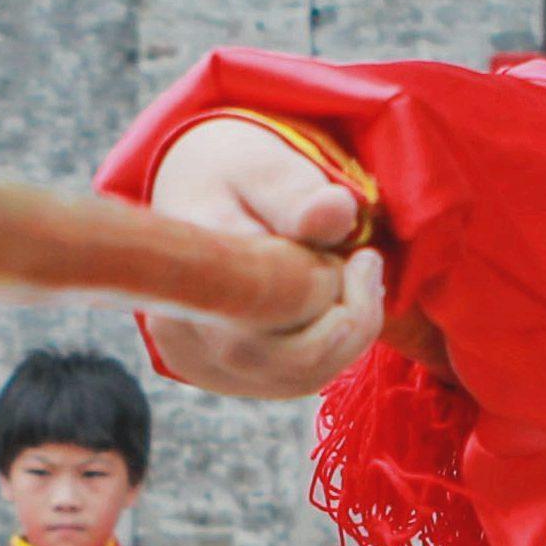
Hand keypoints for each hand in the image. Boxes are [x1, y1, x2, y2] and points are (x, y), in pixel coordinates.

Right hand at [140, 124, 382, 398]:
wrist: (192, 201)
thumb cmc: (232, 178)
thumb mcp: (262, 164)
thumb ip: (296, 191)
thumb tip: (335, 214)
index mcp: (188, 264)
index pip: (275, 306)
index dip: (332, 290)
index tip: (364, 256)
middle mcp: (182, 324)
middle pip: (291, 357)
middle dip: (350, 315)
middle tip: (364, 264)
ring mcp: (196, 360)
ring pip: (300, 376)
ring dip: (348, 334)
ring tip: (350, 280)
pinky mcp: (217, 377)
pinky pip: (295, 381)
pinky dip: (332, 349)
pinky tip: (332, 308)